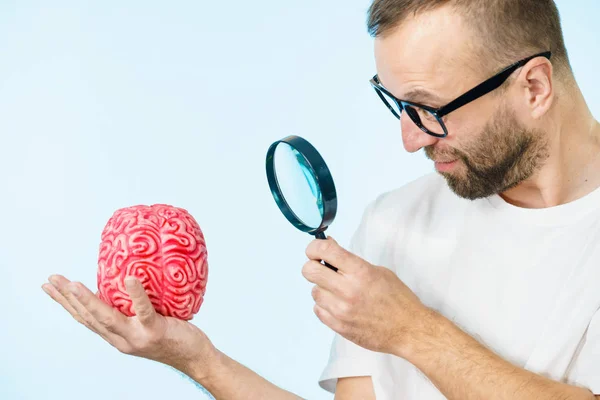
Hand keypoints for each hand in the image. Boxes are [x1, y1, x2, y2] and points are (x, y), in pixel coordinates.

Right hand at [42, 275, 218, 379]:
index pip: (85, 319)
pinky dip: (135, 294)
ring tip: (72, 283)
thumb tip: (123, 280)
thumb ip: (132, 309)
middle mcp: (122, 339)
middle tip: (51, 279)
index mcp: (117, 337)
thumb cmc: (173, 336)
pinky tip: (129, 279)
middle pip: (88, 318)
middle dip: (66, 299)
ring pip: (107, 317)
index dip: (66, 304)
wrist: (194, 357)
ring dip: (87, 300)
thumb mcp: (146, 324)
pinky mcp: (155, 331)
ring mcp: (137, 337)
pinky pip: (143, 310)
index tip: (50, 288)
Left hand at [302, 237, 434, 356]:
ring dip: (322, 288)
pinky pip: (318, 310)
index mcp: (360, 271)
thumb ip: (350, 260)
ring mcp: (342, 310)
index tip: (315, 250)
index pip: (325, 250)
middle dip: (313, 266)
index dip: (314, 247)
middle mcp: (348, 290)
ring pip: (313, 291)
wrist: (408, 330)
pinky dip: (325, 306)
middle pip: (309, 270)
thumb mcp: (378, 271)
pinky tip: (339, 305)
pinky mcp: (339, 327)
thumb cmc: (397, 299)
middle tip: (322, 269)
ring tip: (338, 291)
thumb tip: (328, 246)